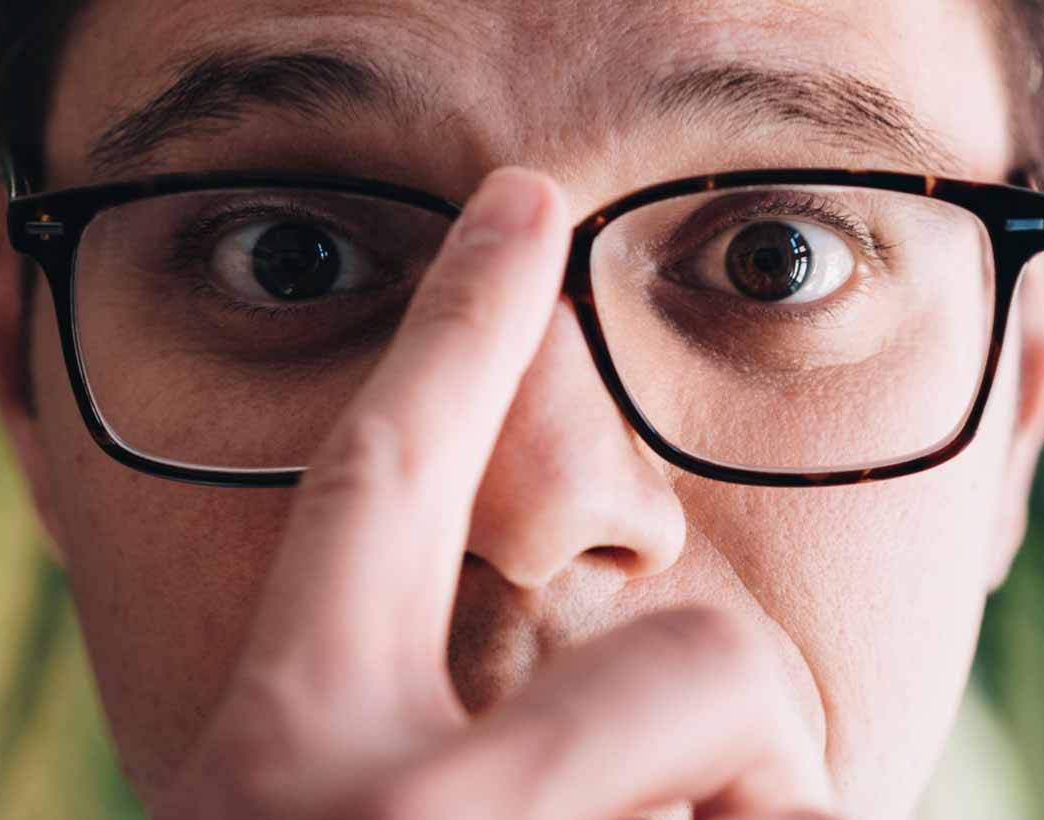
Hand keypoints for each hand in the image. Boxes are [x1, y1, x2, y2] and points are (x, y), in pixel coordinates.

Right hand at [157, 167, 837, 819]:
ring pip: (763, 794)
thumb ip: (335, 722)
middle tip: (734, 805)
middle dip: (750, 717)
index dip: (460, 331)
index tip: (523, 200)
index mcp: (280, 751)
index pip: (384, 482)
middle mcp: (387, 805)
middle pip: (696, 663)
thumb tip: (489, 643)